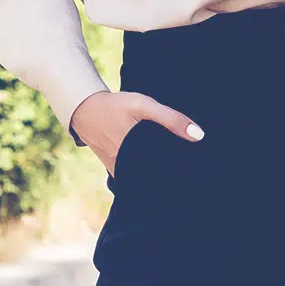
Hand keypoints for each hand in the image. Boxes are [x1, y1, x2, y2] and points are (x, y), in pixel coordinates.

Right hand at [70, 91, 204, 175]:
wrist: (86, 110)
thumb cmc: (117, 106)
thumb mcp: (144, 106)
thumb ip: (171, 119)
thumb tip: (199, 135)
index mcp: (137, 155)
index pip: (166, 173)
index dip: (181, 173)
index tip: (196, 173)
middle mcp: (127, 168)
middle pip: (156, 178)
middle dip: (172, 176)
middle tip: (190, 172)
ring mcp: (119, 172)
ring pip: (145, 179)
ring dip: (158, 175)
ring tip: (176, 171)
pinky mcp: (114, 171)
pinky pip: (133, 177)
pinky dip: (144, 172)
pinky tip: (154, 165)